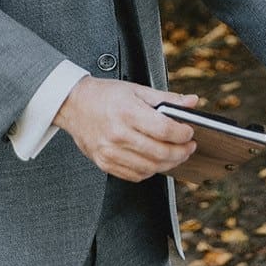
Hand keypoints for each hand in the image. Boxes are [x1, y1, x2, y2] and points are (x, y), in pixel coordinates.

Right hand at [52, 79, 199, 179]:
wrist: (73, 104)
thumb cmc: (105, 95)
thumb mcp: (137, 90)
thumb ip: (167, 98)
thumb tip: (192, 102)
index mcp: (127, 112)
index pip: (164, 129)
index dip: (182, 133)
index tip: (190, 132)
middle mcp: (118, 134)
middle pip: (159, 152)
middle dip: (181, 152)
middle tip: (188, 147)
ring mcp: (110, 152)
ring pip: (149, 168)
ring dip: (168, 164)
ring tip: (175, 154)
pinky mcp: (104, 163)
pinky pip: (135, 175)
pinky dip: (150, 171)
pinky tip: (155, 161)